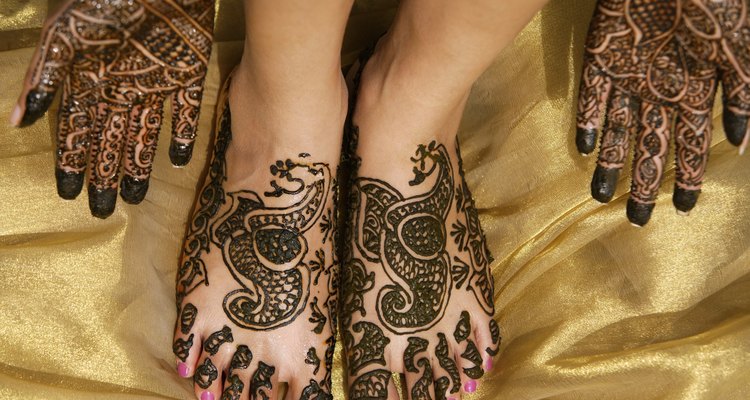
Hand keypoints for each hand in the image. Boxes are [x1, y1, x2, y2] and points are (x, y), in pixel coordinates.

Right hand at [10, 0, 214, 217]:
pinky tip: (176, 161)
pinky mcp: (186, 74)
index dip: (72, 162)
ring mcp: (153, 82)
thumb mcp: (65, 36)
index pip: (76, 131)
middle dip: (104, 175)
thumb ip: (45, 76)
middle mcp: (119, 87)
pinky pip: (183, 111)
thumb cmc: (104, 1)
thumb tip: (18, 120)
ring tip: (135, 198)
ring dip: (139, 165)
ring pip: (144, 134)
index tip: (68, 194)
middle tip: (102, 209)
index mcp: (89, 79)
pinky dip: (181, 135)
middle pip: (109, 141)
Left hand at [575, 0, 749, 225]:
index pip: (691, 146)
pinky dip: (588, 122)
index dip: (690, 178)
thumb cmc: (715, 4)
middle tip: (637, 220)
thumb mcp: (737, 48)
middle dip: (644, 184)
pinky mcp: (601, 60)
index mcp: (695, 91)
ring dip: (610, 163)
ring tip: (600, 196)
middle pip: (650, 147)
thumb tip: (743, 144)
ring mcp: (629, 78)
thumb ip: (743, 92)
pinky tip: (584, 149)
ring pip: (617, 131)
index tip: (686, 210)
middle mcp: (660, 92)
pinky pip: (591, 98)